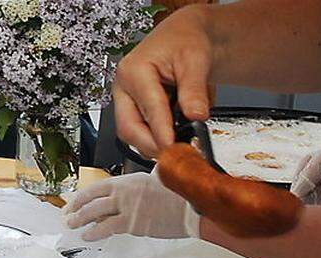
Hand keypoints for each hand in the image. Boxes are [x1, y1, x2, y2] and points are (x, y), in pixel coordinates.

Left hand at [63, 171, 198, 239]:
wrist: (192, 208)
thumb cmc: (182, 195)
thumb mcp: (162, 179)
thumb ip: (150, 179)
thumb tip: (151, 178)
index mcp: (131, 180)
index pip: (100, 186)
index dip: (84, 195)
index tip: (75, 200)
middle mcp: (125, 191)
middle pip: (93, 199)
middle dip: (77, 207)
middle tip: (69, 214)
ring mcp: (127, 207)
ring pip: (95, 212)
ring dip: (81, 220)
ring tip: (73, 225)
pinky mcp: (132, 223)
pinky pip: (107, 228)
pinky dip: (95, 233)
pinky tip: (88, 236)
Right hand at [113, 6, 212, 157]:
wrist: (185, 37)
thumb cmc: (186, 41)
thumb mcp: (196, 60)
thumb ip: (194, 89)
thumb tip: (196, 115)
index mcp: (134, 71)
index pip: (148, 110)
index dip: (162, 133)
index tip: (174, 149)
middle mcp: (124, 87)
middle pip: (129, 129)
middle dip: (153, 145)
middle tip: (178, 155)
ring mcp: (127, 100)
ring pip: (132, 135)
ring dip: (155, 143)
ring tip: (180, 142)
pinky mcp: (134, 111)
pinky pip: (141, 133)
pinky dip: (158, 138)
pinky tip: (175, 134)